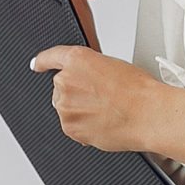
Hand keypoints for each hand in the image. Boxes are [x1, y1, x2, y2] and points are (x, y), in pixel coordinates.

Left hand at [31, 44, 169, 152]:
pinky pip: (72, 126)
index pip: (51, 57)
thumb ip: (89, 70)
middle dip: (77, 93)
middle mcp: (65, 81)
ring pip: (67, 108)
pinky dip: (84, 126)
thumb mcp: (113, 65)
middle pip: (62, 87)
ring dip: (81, 110)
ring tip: (107, 111)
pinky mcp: (69, 127)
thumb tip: (84, 82)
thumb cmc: (138, 90)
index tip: (37, 64)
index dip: (42, 61)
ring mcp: (65, 105)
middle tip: (102, 98)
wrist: (147, 114)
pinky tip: (104, 122)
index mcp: (77, 59)